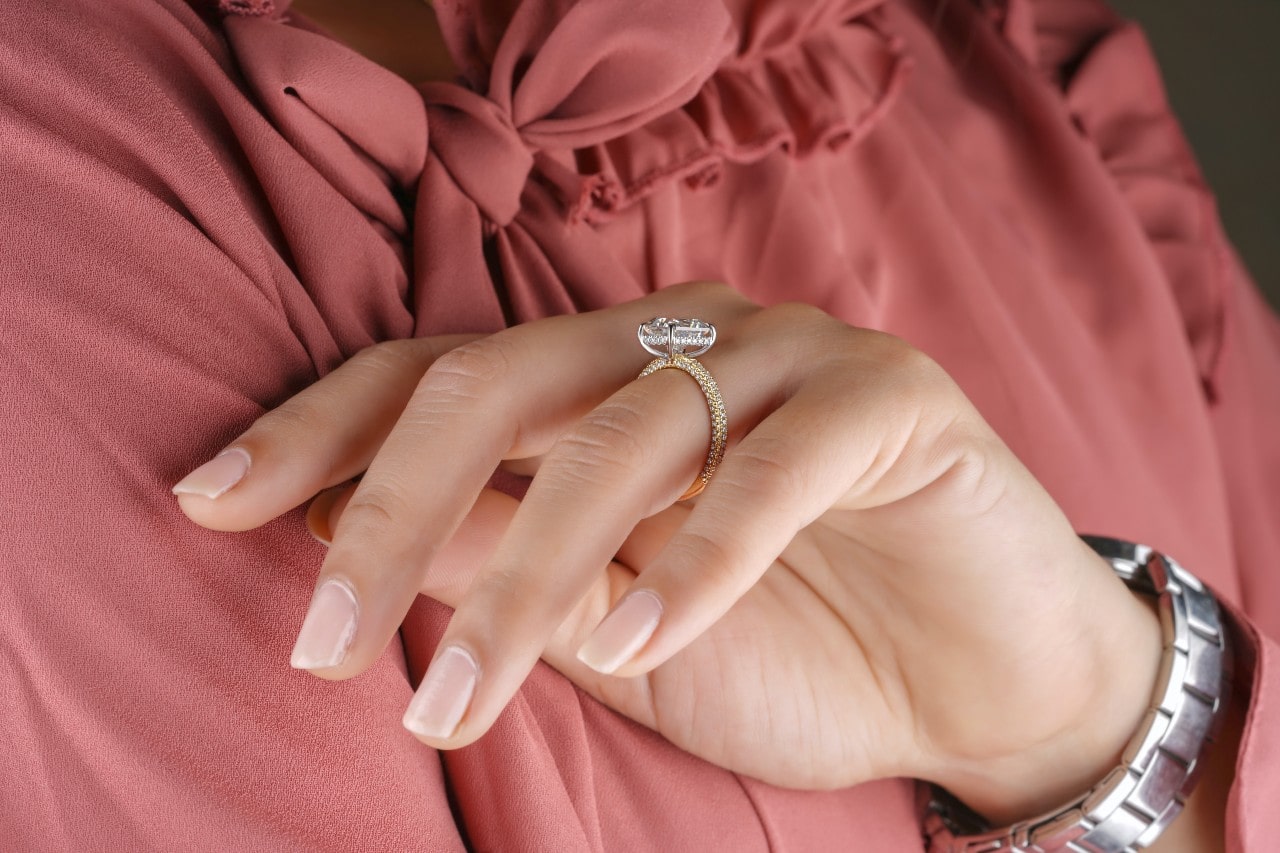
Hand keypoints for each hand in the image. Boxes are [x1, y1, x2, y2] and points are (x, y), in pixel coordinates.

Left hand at [173, 281, 1161, 824]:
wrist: (982, 681)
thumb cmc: (795, 648)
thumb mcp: (612, 632)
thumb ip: (502, 568)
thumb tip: (354, 534)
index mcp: (605, 385)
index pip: (436, 376)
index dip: (320, 431)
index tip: (208, 508)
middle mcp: (684, 342)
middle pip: (499, 380)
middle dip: (394, 507)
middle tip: (324, 641)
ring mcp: (791, 357)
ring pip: (625, 432)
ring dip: (535, 572)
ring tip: (464, 696)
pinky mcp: (892, 398)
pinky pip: (778, 462)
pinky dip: (701, 554)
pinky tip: (644, 638)